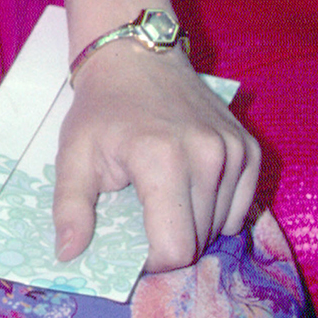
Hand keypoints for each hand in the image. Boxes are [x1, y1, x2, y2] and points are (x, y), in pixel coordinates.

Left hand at [53, 40, 259, 273]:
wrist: (134, 55)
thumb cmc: (101, 108)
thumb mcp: (72, 154)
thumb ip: (71, 208)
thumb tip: (68, 256)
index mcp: (161, 160)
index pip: (175, 248)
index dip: (152, 261)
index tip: (133, 247)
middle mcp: (207, 155)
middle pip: (199, 241)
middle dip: (169, 242)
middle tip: (143, 216)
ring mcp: (234, 150)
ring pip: (221, 227)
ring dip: (193, 226)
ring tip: (163, 196)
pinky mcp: (249, 148)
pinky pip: (241, 207)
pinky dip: (217, 209)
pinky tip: (190, 187)